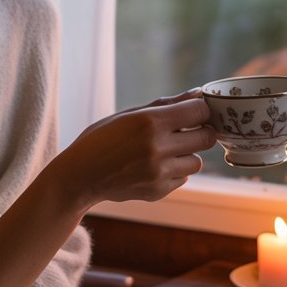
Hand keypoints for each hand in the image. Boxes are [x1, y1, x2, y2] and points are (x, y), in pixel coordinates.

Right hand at [50, 89, 216, 209]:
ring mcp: (159, 173)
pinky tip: (152, 167)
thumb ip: (166, 105)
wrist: (80, 176)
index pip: (199, 112)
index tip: (194, 112)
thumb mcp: (129, 115)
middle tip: (185, 131)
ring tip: (164, 151)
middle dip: (200, 132)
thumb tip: (198, 95)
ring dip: (186, 155)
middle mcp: (157, 148)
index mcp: (149, 122)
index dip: (200, 110)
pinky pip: (183, 178)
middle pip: (206, 138)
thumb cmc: (102, 138)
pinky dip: (174, 172)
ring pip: (197, 162)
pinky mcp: (158, 191)